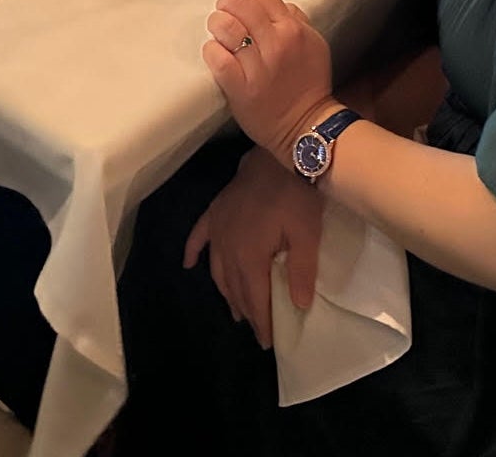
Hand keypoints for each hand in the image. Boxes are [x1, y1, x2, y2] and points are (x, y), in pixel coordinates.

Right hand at [184, 147, 324, 348]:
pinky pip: (198, 235)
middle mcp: (228, 247)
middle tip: (255, 329)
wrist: (284, 153)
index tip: (266, 342)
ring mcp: (219, 228)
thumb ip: (302, 271)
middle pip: (234, 287)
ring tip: (234, 310)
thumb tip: (299, 306)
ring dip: (225, 291)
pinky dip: (192, 251)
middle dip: (245, 311)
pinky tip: (187, 264)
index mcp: (250, 256)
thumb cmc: (298, 195)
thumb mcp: (308, 235)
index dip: (260, 321)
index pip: (254, 297)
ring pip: (217, 269)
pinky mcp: (216, 211)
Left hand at [203, 0, 335, 156]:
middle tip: (224, 18)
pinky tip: (216, 55)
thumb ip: (296, 19)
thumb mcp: (314, 43)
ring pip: (225, 26)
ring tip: (219, 36)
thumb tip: (276, 5)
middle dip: (225, 6)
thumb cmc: (308, 85)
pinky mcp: (241, 87)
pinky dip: (212, 51)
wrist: (306, 125)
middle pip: (239, 2)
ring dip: (216, 26)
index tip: (238, 6)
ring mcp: (258, 66)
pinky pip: (217, 58)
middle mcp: (277, 43)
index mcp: (293, 29)